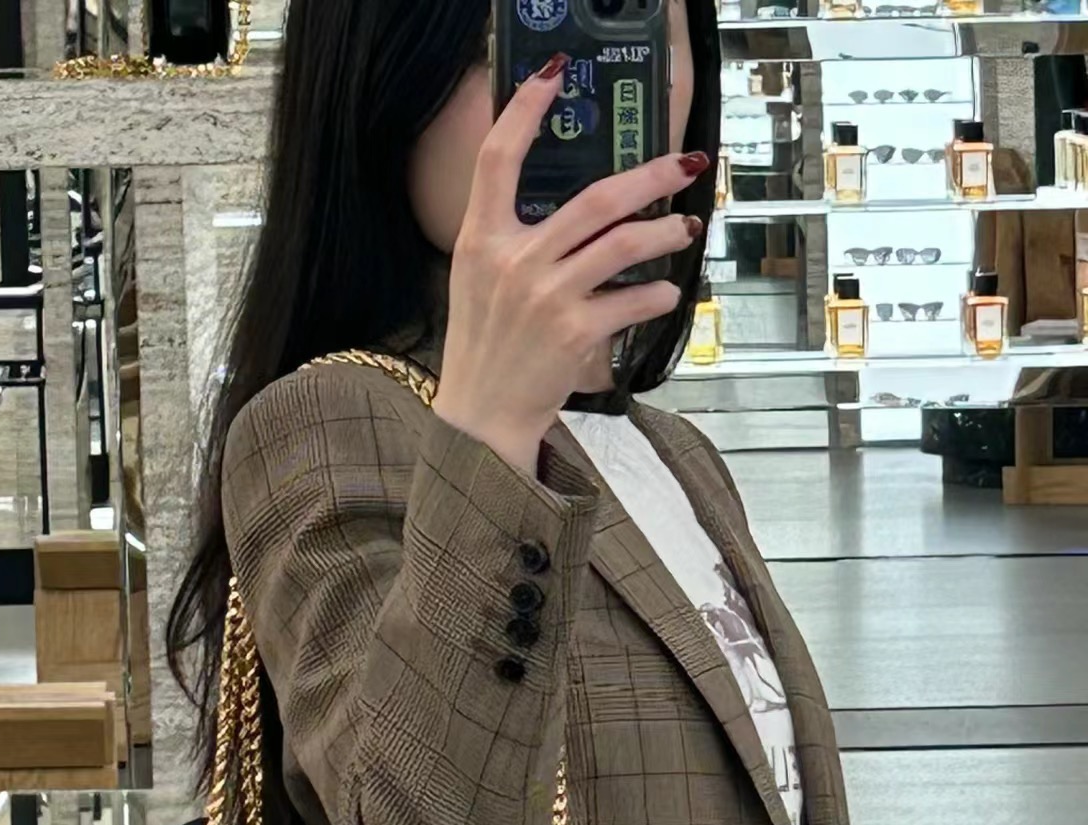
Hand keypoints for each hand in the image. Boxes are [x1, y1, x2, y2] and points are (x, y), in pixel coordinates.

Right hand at [434, 52, 709, 475]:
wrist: (482, 414)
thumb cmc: (485, 346)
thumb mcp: (477, 279)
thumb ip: (510, 237)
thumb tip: (573, 209)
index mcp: (481, 240)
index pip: (498, 158)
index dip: (525, 110)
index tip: (553, 74)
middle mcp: (514, 262)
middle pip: (595, 199)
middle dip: (650, 176)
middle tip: (683, 165)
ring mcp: (547, 297)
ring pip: (625, 244)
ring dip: (665, 233)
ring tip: (681, 230)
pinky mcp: (575, 332)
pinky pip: (633, 299)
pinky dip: (658, 294)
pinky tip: (664, 292)